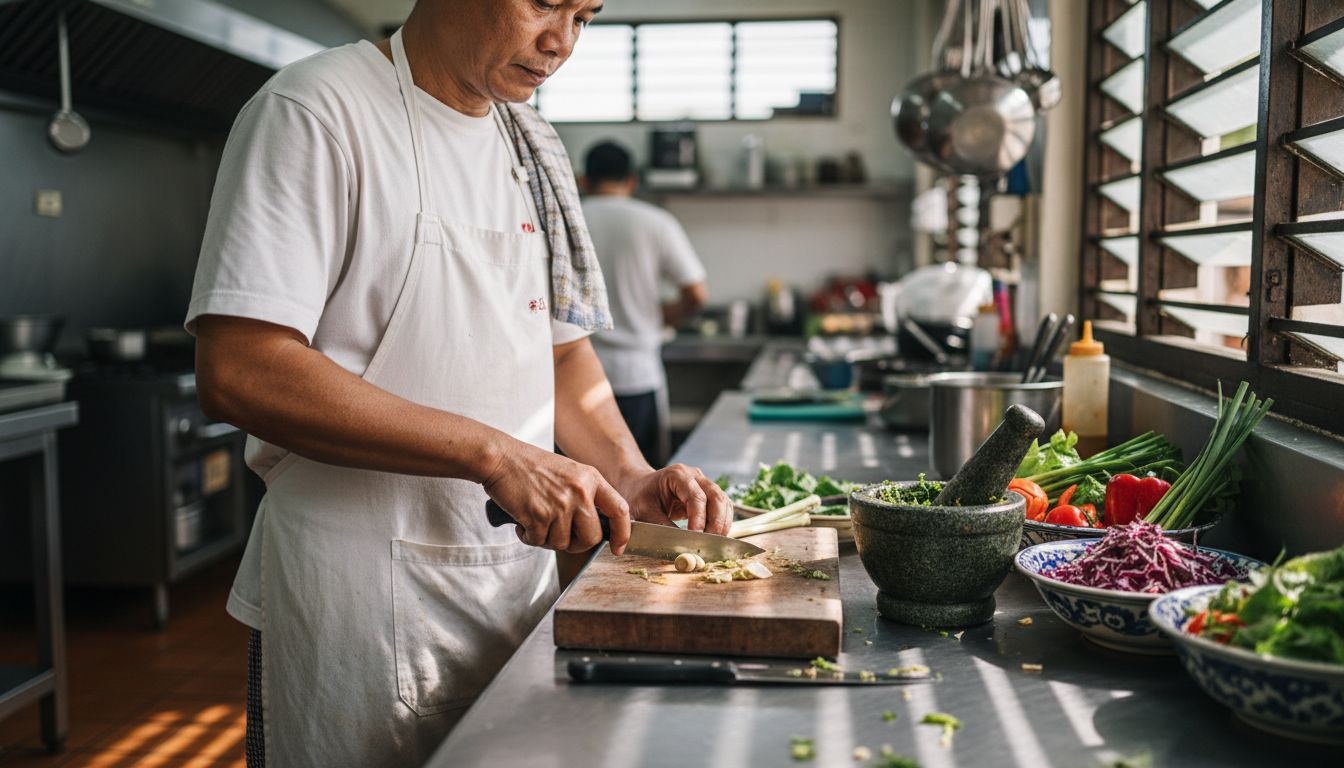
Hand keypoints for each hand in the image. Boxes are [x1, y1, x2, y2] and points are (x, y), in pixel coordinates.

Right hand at [482, 441, 631, 554]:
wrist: (501, 458)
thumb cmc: (532, 467)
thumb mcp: (570, 472)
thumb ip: (586, 495)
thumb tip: (596, 528)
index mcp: (591, 479)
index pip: (619, 509)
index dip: (622, 533)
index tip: (618, 548)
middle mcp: (579, 492)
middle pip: (592, 537)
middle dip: (577, 545)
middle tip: (562, 537)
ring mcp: (559, 504)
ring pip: (562, 543)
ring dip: (547, 539)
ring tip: (536, 521)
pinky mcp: (538, 515)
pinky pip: (539, 542)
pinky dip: (529, 537)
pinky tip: (523, 522)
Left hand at [618, 464, 732, 535]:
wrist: (638, 486)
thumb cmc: (639, 497)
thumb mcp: (645, 513)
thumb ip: (663, 528)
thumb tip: (682, 546)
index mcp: (676, 475)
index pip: (695, 497)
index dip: (699, 518)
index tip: (695, 537)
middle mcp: (694, 476)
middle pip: (716, 497)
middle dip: (716, 522)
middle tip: (709, 543)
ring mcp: (703, 483)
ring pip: (723, 502)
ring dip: (722, 523)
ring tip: (713, 543)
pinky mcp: (707, 494)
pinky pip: (722, 507)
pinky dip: (722, 522)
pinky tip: (716, 536)